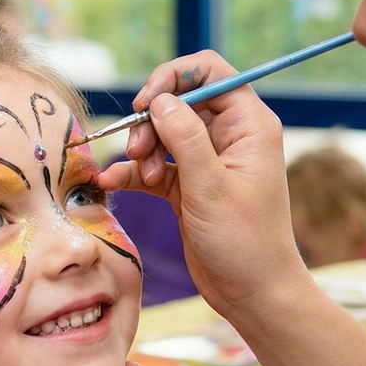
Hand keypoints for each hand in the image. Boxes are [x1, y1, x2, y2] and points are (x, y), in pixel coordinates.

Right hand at [97, 52, 306, 315]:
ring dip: (143, 149)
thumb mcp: (210, 186)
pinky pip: (155, 164)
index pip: (210, 72)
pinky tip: (113, 183)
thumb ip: (184, 137)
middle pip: (180, 101)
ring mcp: (208, 160)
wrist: (252, 293)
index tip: (146, 102)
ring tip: (141, 176)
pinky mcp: (190, 185)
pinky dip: (135, 172)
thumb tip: (159, 100)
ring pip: (163, 132)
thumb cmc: (244, 242)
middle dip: (151, 121)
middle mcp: (230, 136)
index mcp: (248, 125)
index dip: (174, 78)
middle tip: (138, 150)